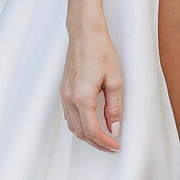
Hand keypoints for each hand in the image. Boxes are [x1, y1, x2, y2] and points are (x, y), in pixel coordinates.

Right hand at [60, 22, 122, 152]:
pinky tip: (91, 123)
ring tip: (104, 137)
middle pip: (81, 132)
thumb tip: (114, 127)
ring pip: (73, 126)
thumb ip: (114, 107)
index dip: (105, 142)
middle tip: (112, 146)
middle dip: (97, 143)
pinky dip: (80, 125)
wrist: (84, 34)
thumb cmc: (100, 51)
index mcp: (82, 98)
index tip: (115, 146)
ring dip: (87, 135)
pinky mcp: (63, 90)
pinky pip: (69, 116)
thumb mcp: (115, 80)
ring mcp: (64, 95)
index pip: (92, 131)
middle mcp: (69, 98)